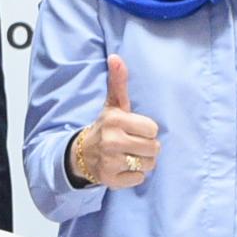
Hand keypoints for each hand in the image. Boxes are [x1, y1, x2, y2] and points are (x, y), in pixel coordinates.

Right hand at [73, 55, 161, 189]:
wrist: (82, 153)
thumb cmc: (106, 126)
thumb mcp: (113, 104)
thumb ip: (118, 82)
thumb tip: (116, 57)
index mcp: (116, 120)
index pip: (153, 129)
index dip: (146, 130)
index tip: (134, 129)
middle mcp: (112, 140)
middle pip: (154, 148)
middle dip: (147, 147)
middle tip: (133, 144)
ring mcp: (110, 161)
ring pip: (148, 165)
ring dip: (142, 162)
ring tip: (129, 156)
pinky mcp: (110, 179)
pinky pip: (138, 179)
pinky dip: (133, 176)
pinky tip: (122, 167)